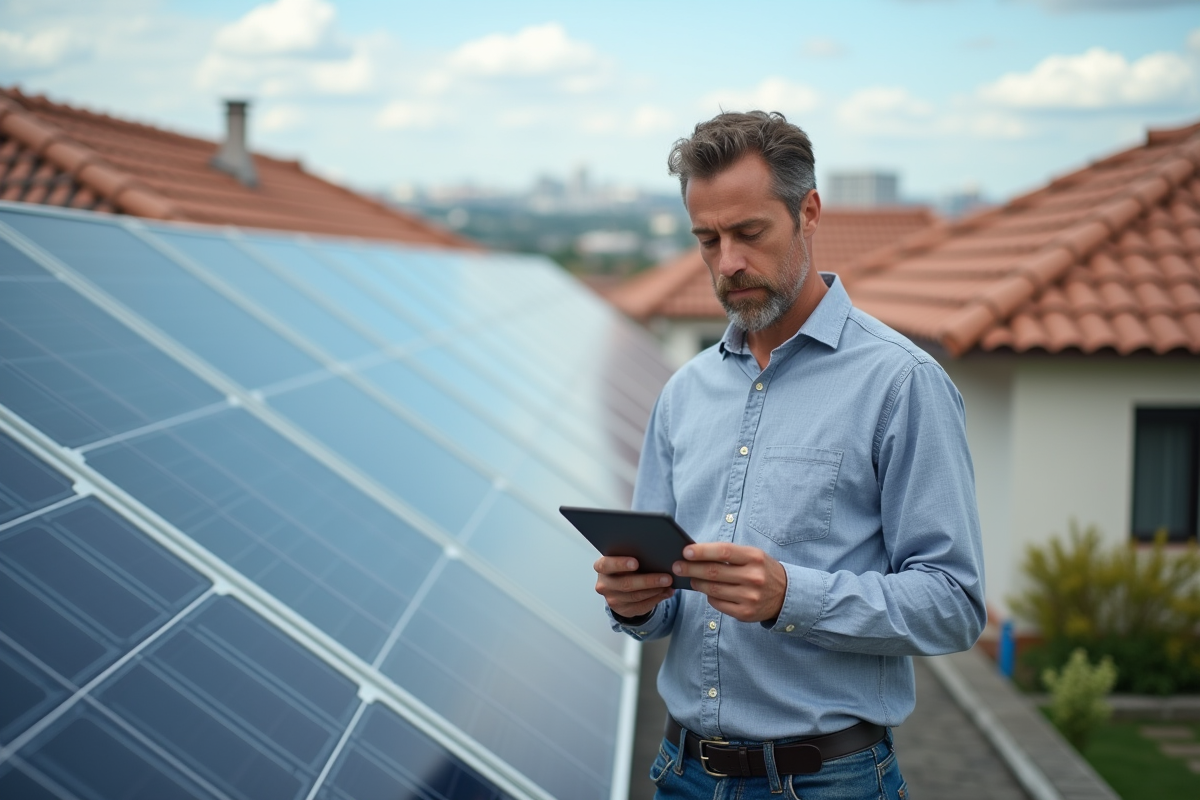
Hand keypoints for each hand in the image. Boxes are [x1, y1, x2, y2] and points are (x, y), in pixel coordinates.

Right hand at [594, 556, 674, 618]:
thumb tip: (657, 555)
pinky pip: (641, 606)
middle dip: (648, 581)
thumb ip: (635, 555)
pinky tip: (666, 592)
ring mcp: (612, 599)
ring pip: (636, 596)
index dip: (620, 564)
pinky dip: (656, 598)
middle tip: (666, 577)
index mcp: (602, 566)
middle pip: (626, 584)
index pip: (606, 565)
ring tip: (669, 584)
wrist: (619, 586)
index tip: (636, 563)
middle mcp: (604, 584)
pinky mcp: (623, 610)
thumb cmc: (624, 566)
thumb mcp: (624, 558)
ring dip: (655, 590)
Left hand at [673, 542, 787, 622]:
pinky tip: (707, 591)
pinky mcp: (745, 613)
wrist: (787, 595)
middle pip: (714, 572)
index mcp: (755, 558)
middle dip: (691, 569)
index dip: (702, 551)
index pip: (724, 552)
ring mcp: (750, 597)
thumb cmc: (762, 570)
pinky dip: (709, 597)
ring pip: (713, 590)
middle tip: (677, 566)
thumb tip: (696, 555)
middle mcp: (754, 577)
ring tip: (690, 578)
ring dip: (697, 583)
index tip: (686, 551)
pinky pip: (718, 604)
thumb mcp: (752, 556)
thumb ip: (728, 555)